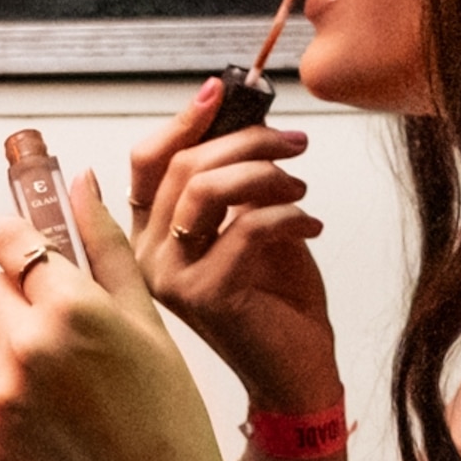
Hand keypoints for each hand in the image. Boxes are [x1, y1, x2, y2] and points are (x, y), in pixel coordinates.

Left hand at [0, 169, 237, 460]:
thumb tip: (79, 186)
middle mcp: (26, 345)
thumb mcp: (148, 325)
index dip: (15, 237)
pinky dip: (5, 397)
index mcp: (70, 307)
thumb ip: (107, 248)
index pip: (9, 240)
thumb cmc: (169, 423)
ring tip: (71, 392)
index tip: (19, 240)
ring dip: (17, 352)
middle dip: (27, 302)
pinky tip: (53, 421)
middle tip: (75, 342)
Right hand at [127, 80, 338, 414]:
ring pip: (207, 190)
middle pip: (183, 167)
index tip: (221, 91)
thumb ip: (238, 181)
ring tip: (300, 188)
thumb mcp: (253, 224)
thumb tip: (245, 115)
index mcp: (152, 235)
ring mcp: (171, 277)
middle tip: (293, 143)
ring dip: (265, 174)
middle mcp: (149, 256)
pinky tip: (312, 224)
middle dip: (246, 141)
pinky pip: (248, 227)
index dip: (183, 121)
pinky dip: (290, 215)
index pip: (148, 162)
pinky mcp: (206, 294)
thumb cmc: (276, 301)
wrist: (296, 370)